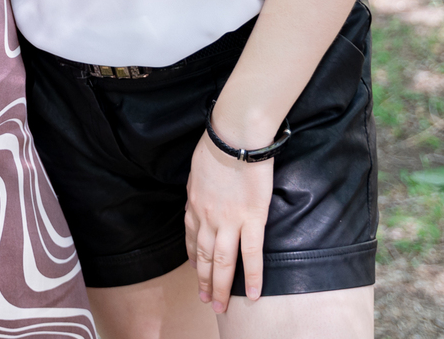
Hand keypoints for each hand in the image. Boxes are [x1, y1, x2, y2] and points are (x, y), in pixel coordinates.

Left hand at [183, 132, 275, 311]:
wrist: (234, 136)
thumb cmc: (217, 144)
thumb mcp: (197, 167)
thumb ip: (200, 186)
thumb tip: (202, 192)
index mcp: (194, 204)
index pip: (190, 238)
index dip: (192, 259)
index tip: (195, 271)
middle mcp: (207, 218)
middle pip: (203, 257)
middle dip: (204, 282)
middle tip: (206, 301)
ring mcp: (229, 221)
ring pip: (222, 262)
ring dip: (221, 287)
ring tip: (221, 307)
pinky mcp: (252, 219)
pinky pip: (251, 254)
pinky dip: (252, 277)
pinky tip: (253, 294)